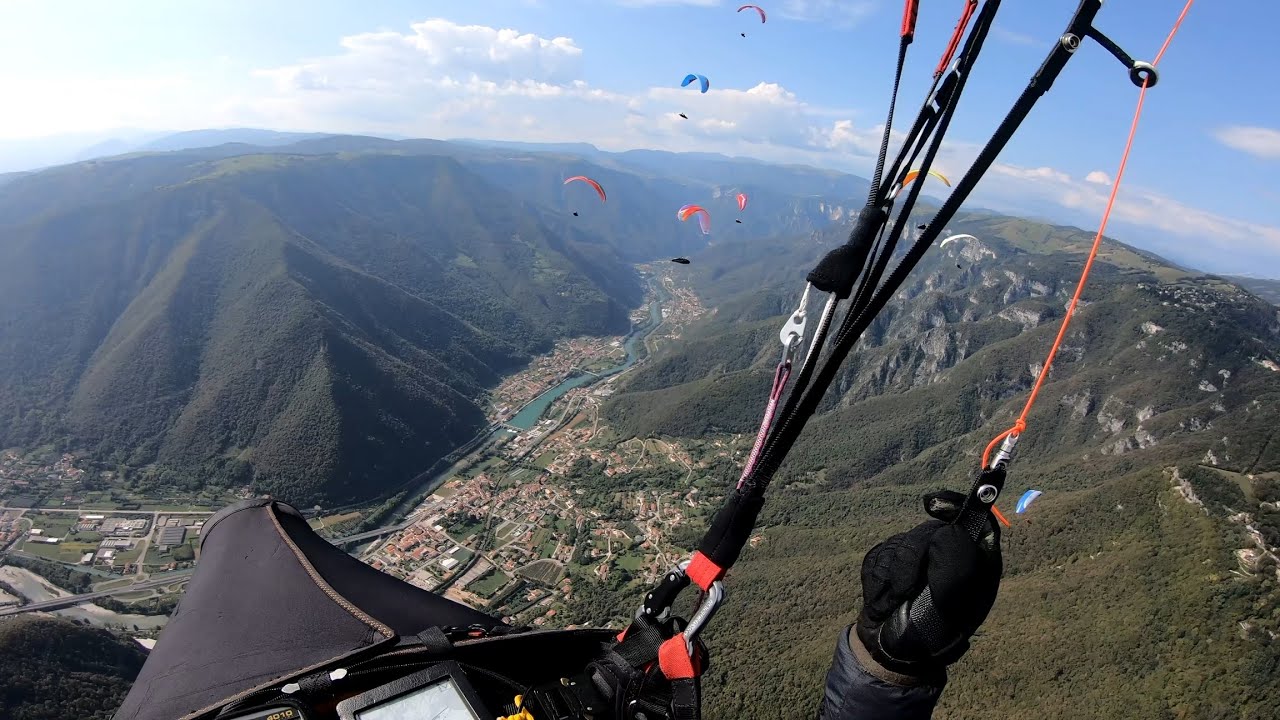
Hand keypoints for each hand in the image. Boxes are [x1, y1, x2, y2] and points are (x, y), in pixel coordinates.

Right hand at [855, 470, 1003, 679]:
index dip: (961, 505)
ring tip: (896, 602)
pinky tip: (885, 600)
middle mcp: (951, 557)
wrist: (893, 653)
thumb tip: (952, 527)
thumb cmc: (929, 632)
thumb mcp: (952, 601)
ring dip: (894, 574)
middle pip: (933, 530)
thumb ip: (956, 561)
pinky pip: (881, 555)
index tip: (933, 504)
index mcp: (976, 564)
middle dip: (913, 556)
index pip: (978, 521)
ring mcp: (920, 558)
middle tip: (906, 589)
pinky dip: (878, 579)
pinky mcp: (891, 561)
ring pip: (903, 542)